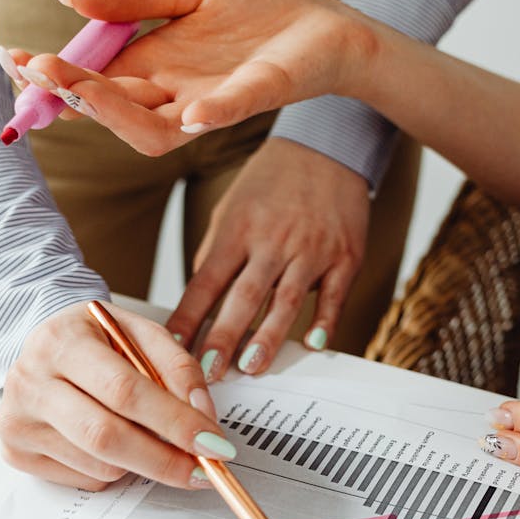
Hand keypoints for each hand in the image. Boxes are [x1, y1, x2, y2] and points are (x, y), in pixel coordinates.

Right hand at [0, 302, 235, 490]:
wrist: (43, 343)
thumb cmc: (97, 339)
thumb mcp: (140, 333)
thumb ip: (178, 367)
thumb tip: (202, 417)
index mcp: (62, 341)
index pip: (124, 390)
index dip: (173, 421)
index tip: (212, 443)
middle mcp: (30, 382)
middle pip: (105, 437)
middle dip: (164, 459)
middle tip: (202, 469)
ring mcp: (18, 421)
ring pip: (99, 465)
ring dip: (141, 462)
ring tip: (148, 436)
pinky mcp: (16, 453)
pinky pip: (85, 479)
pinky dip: (114, 470)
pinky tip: (112, 441)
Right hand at [13, 0, 376, 155]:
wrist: (327, 24)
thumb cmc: (261, 10)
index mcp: (155, 67)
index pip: (93, 82)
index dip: (54, 77)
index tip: (15, 60)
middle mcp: (175, 94)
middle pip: (113, 108)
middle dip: (71, 93)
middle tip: (35, 71)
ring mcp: (213, 102)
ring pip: (154, 128)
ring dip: (116, 114)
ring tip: (79, 91)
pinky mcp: (257, 95)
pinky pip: (228, 113)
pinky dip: (210, 114)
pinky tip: (189, 111)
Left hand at [169, 138, 369, 380]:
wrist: (326, 147)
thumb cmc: (271, 182)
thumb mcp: (232, 208)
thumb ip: (216, 252)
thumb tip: (198, 298)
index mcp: (239, 229)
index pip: (206, 281)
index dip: (189, 317)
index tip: (174, 348)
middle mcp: (273, 241)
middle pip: (244, 296)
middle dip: (223, 337)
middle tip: (208, 371)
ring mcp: (311, 250)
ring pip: (286, 300)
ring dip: (267, 338)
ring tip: (251, 367)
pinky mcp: (345, 256)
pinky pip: (333, 295)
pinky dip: (324, 321)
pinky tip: (312, 344)